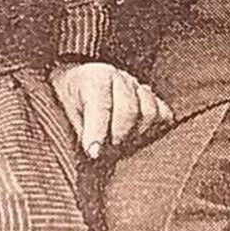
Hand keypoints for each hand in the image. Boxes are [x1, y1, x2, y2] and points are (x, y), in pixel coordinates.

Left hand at [50, 61, 172, 158]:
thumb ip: (81, 131)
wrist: (79, 84)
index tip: (94, 152)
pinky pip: (164, 114)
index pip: (101, 105)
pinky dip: (154, 128)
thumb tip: (95, 152)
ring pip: (150, 112)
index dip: (98, 131)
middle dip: (118, 136)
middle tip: (108, 149)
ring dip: (137, 133)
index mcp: (94, 78)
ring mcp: (138, 86)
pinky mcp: (152, 97)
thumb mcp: (65, 113)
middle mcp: (119, 78)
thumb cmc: (71, 102)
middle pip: (129, 110)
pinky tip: (138, 135)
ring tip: (122, 142)